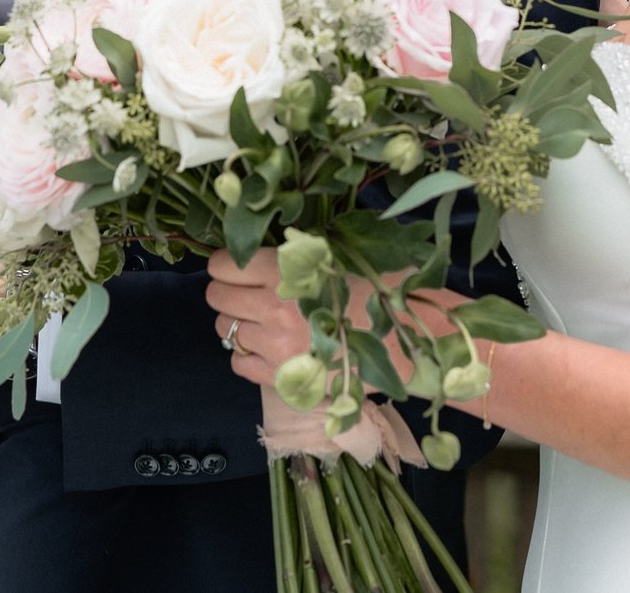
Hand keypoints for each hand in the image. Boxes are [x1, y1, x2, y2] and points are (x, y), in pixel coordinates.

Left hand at [204, 249, 467, 390]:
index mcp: (286, 271)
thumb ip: (296, 254)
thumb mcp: (338, 256)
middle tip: (246, 293)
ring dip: (237, 323)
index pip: (224, 265)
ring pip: (225, 331)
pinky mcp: (283, 379)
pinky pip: (239, 364)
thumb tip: (258, 249)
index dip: (226, 265)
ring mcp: (275, 347)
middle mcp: (273, 308)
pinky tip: (267, 348)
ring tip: (260, 320)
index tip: (237, 267)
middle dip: (227, 292)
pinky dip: (246, 355)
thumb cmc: (379, 289)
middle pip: (218, 298)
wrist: (411, 339)